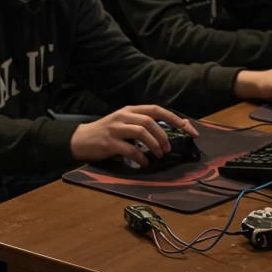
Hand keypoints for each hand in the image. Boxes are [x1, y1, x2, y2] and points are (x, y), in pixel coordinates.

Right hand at [70, 105, 197, 166]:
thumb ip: (141, 124)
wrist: (81, 139)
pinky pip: (129, 149)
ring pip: (141, 131)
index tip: (190, 130)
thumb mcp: (124, 123)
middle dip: (164, 135)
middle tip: (168, 148)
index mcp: (130, 110)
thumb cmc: (106, 132)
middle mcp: (123, 116)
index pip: (156, 109)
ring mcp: (115, 128)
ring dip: (154, 145)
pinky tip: (143, 162)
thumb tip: (166, 133)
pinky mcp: (109, 142)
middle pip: (150, 120)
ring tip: (159, 155)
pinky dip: (140, 157)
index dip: (175, 118)